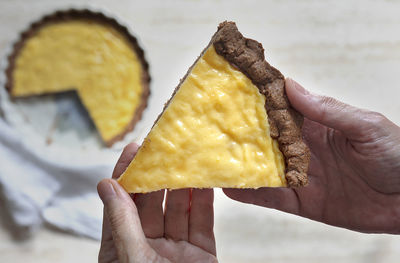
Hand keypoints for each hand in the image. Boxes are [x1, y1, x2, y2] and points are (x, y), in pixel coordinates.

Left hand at [97, 143, 216, 262]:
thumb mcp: (132, 256)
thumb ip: (122, 221)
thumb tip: (107, 185)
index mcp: (123, 247)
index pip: (121, 204)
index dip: (127, 175)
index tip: (134, 149)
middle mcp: (148, 245)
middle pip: (151, 203)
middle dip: (158, 175)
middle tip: (166, 148)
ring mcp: (175, 248)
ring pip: (178, 209)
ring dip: (183, 185)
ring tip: (187, 159)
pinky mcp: (201, 253)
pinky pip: (202, 222)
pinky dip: (203, 201)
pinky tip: (205, 182)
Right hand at [224, 79, 399, 233]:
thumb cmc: (397, 155)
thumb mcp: (365, 126)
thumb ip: (327, 109)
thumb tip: (290, 86)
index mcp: (317, 125)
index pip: (281, 109)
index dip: (258, 100)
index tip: (232, 92)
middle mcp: (303, 148)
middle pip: (265, 139)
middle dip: (241, 133)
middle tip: (212, 127)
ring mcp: (301, 175)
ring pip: (264, 168)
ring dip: (240, 164)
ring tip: (213, 158)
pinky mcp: (303, 201)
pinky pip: (273, 197)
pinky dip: (252, 194)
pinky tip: (230, 188)